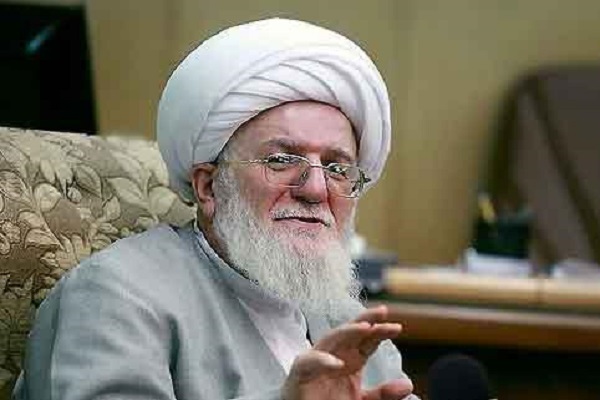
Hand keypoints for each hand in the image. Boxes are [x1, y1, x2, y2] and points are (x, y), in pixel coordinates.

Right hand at [283, 306, 412, 399]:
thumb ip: (383, 394)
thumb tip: (407, 385)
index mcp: (350, 359)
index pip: (367, 340)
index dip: (380, 331)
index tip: (396, 327)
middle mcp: (334, 355)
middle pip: (351, 332)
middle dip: (366, 319)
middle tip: (383, 312)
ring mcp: (316, 361)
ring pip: (330, 339)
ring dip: (346, 332)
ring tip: (365, 328)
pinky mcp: (300, 373)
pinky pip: (309, 362)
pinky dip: (322, 360)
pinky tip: (338, 363)